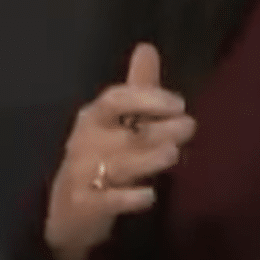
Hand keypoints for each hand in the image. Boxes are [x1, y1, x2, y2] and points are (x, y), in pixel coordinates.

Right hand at [45, 44, 194, 255]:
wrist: (70, 212)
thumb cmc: (103, 157)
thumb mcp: (118, 122)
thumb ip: (138, 88)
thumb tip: (147, 47)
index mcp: (94, 119)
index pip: (114, 100)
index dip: (146, 98)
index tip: (179, 103)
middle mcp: (86, 143)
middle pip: (123, 133)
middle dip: (159, 130)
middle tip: (189, 127)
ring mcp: (83, 175)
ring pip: (119, 166)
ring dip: (147, 160)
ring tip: (172, 154)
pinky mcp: (86, 205)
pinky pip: (108, 200)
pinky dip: (128, 198)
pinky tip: (149, 195)